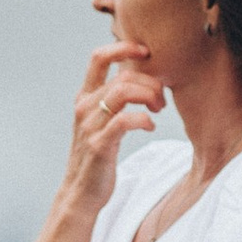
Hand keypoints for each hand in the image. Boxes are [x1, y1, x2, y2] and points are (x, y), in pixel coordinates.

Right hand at [60, 40, 161, 220]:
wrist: (80, 193)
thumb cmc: (97, 156)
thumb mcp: (100, 121)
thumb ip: (113, 98)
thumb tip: (141, 77)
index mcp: (85, 97)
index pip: (99, 57)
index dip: (123, 47)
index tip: (146, 52)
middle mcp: (84, 107)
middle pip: (123, 76)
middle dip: (150, 82)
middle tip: (161, 99)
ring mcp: (90, 126)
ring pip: (124, 92)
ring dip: (149, 96)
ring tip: (158, 109)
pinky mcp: (100, 145)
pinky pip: (126, 120)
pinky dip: (144, 119)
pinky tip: (149, 126)